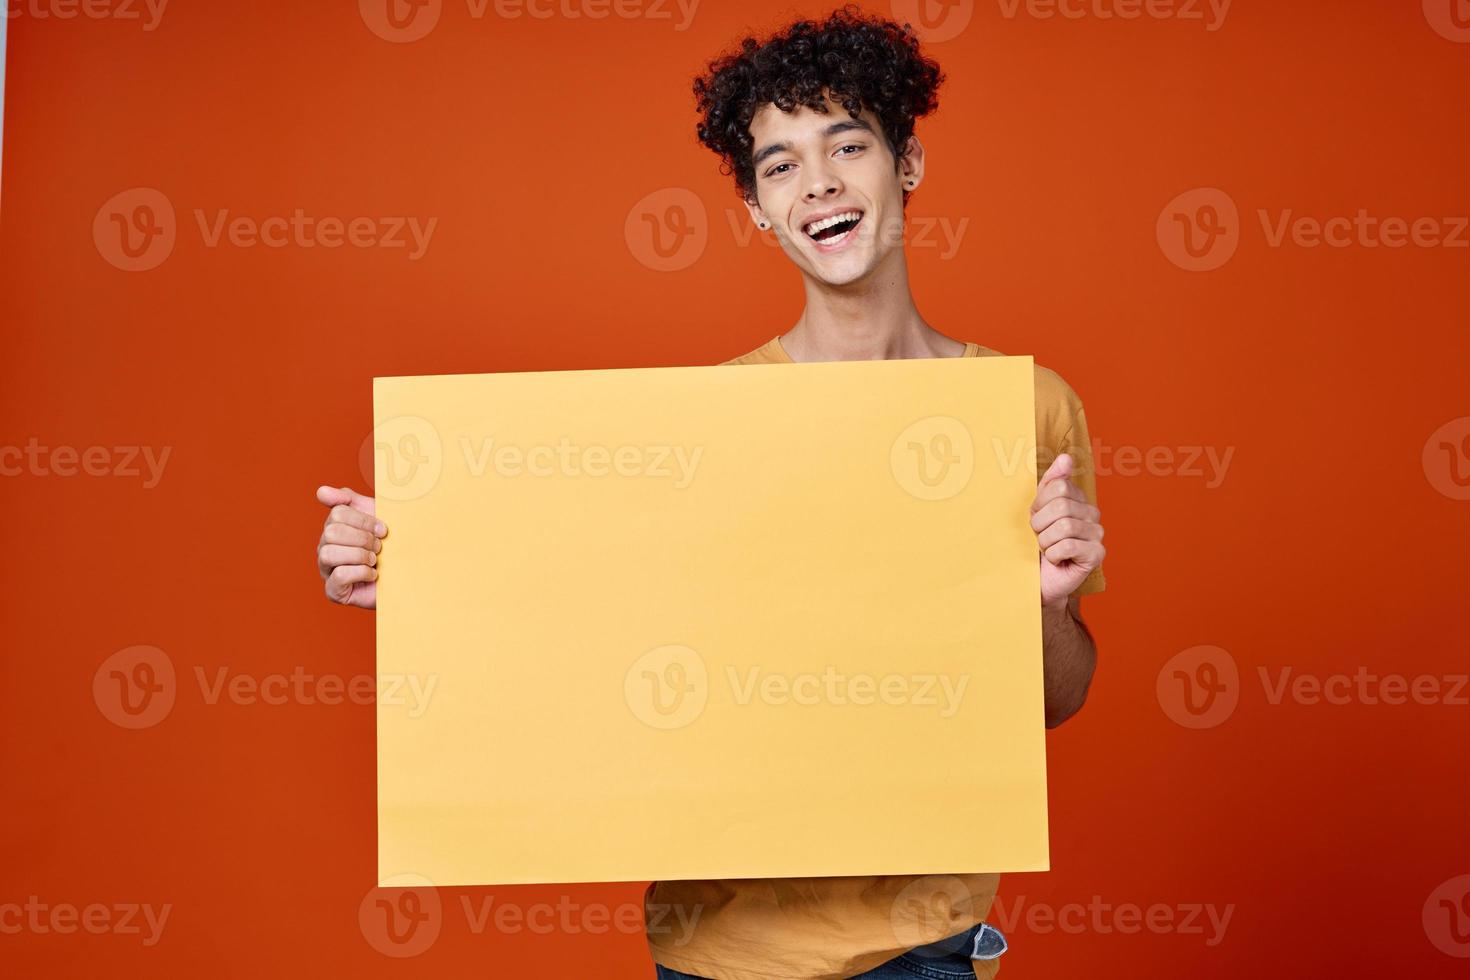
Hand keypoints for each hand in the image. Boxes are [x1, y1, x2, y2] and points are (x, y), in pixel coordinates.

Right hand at [315, 485, 383, 608]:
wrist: (408, 575)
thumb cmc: (390, 545)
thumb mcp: (374, 516)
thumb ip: (349, 499)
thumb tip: (321, 491)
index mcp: (333, 528)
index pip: (337, 513)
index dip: (364, 520)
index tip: (383, 529)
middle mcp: (324, 548)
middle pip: (330, 533)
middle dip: (362, 538)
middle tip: (379, 547)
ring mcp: (326, 570)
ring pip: (328, 554)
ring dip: (359, 555)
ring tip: (374, 560)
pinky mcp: (333, 591)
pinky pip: (339, 575)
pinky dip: (361, 572)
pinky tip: (373, 574)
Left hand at [1030, 453, 1104, 609]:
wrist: (1039, 580)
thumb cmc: (1038, 543)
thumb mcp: (1038, 509)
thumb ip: (1051, 482)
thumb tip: (1066, 457)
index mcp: (1079, 499)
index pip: (1058, 487)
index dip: (1039, 505)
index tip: (1037, 520)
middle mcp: (1092, 514)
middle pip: (1061, 505)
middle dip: (1040, 525)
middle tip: (1040, 538)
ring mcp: (1097, 534)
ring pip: (1064, 526)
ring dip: (1046, 542)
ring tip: (1048, 550)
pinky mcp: (1097, 554)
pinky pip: (1069, 546)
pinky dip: (1055, 555)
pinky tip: (1057, 560)